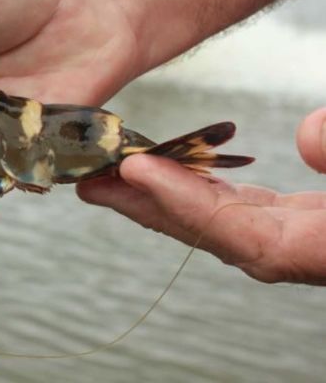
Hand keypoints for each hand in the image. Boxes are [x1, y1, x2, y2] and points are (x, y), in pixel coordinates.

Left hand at [77, 108, 325, 283]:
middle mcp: (295, 255)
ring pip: (210, 221)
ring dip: (156, 197)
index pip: (234, 228)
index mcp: (318, 250)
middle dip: (140, 204)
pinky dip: (193, 191)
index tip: (135, 169)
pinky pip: (232, 211)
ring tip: (106, 175)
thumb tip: (305, 136)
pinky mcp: (296, 226)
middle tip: (86, 181)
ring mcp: (293, 242)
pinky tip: (164, 174)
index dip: (180, 199)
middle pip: (202, 230)